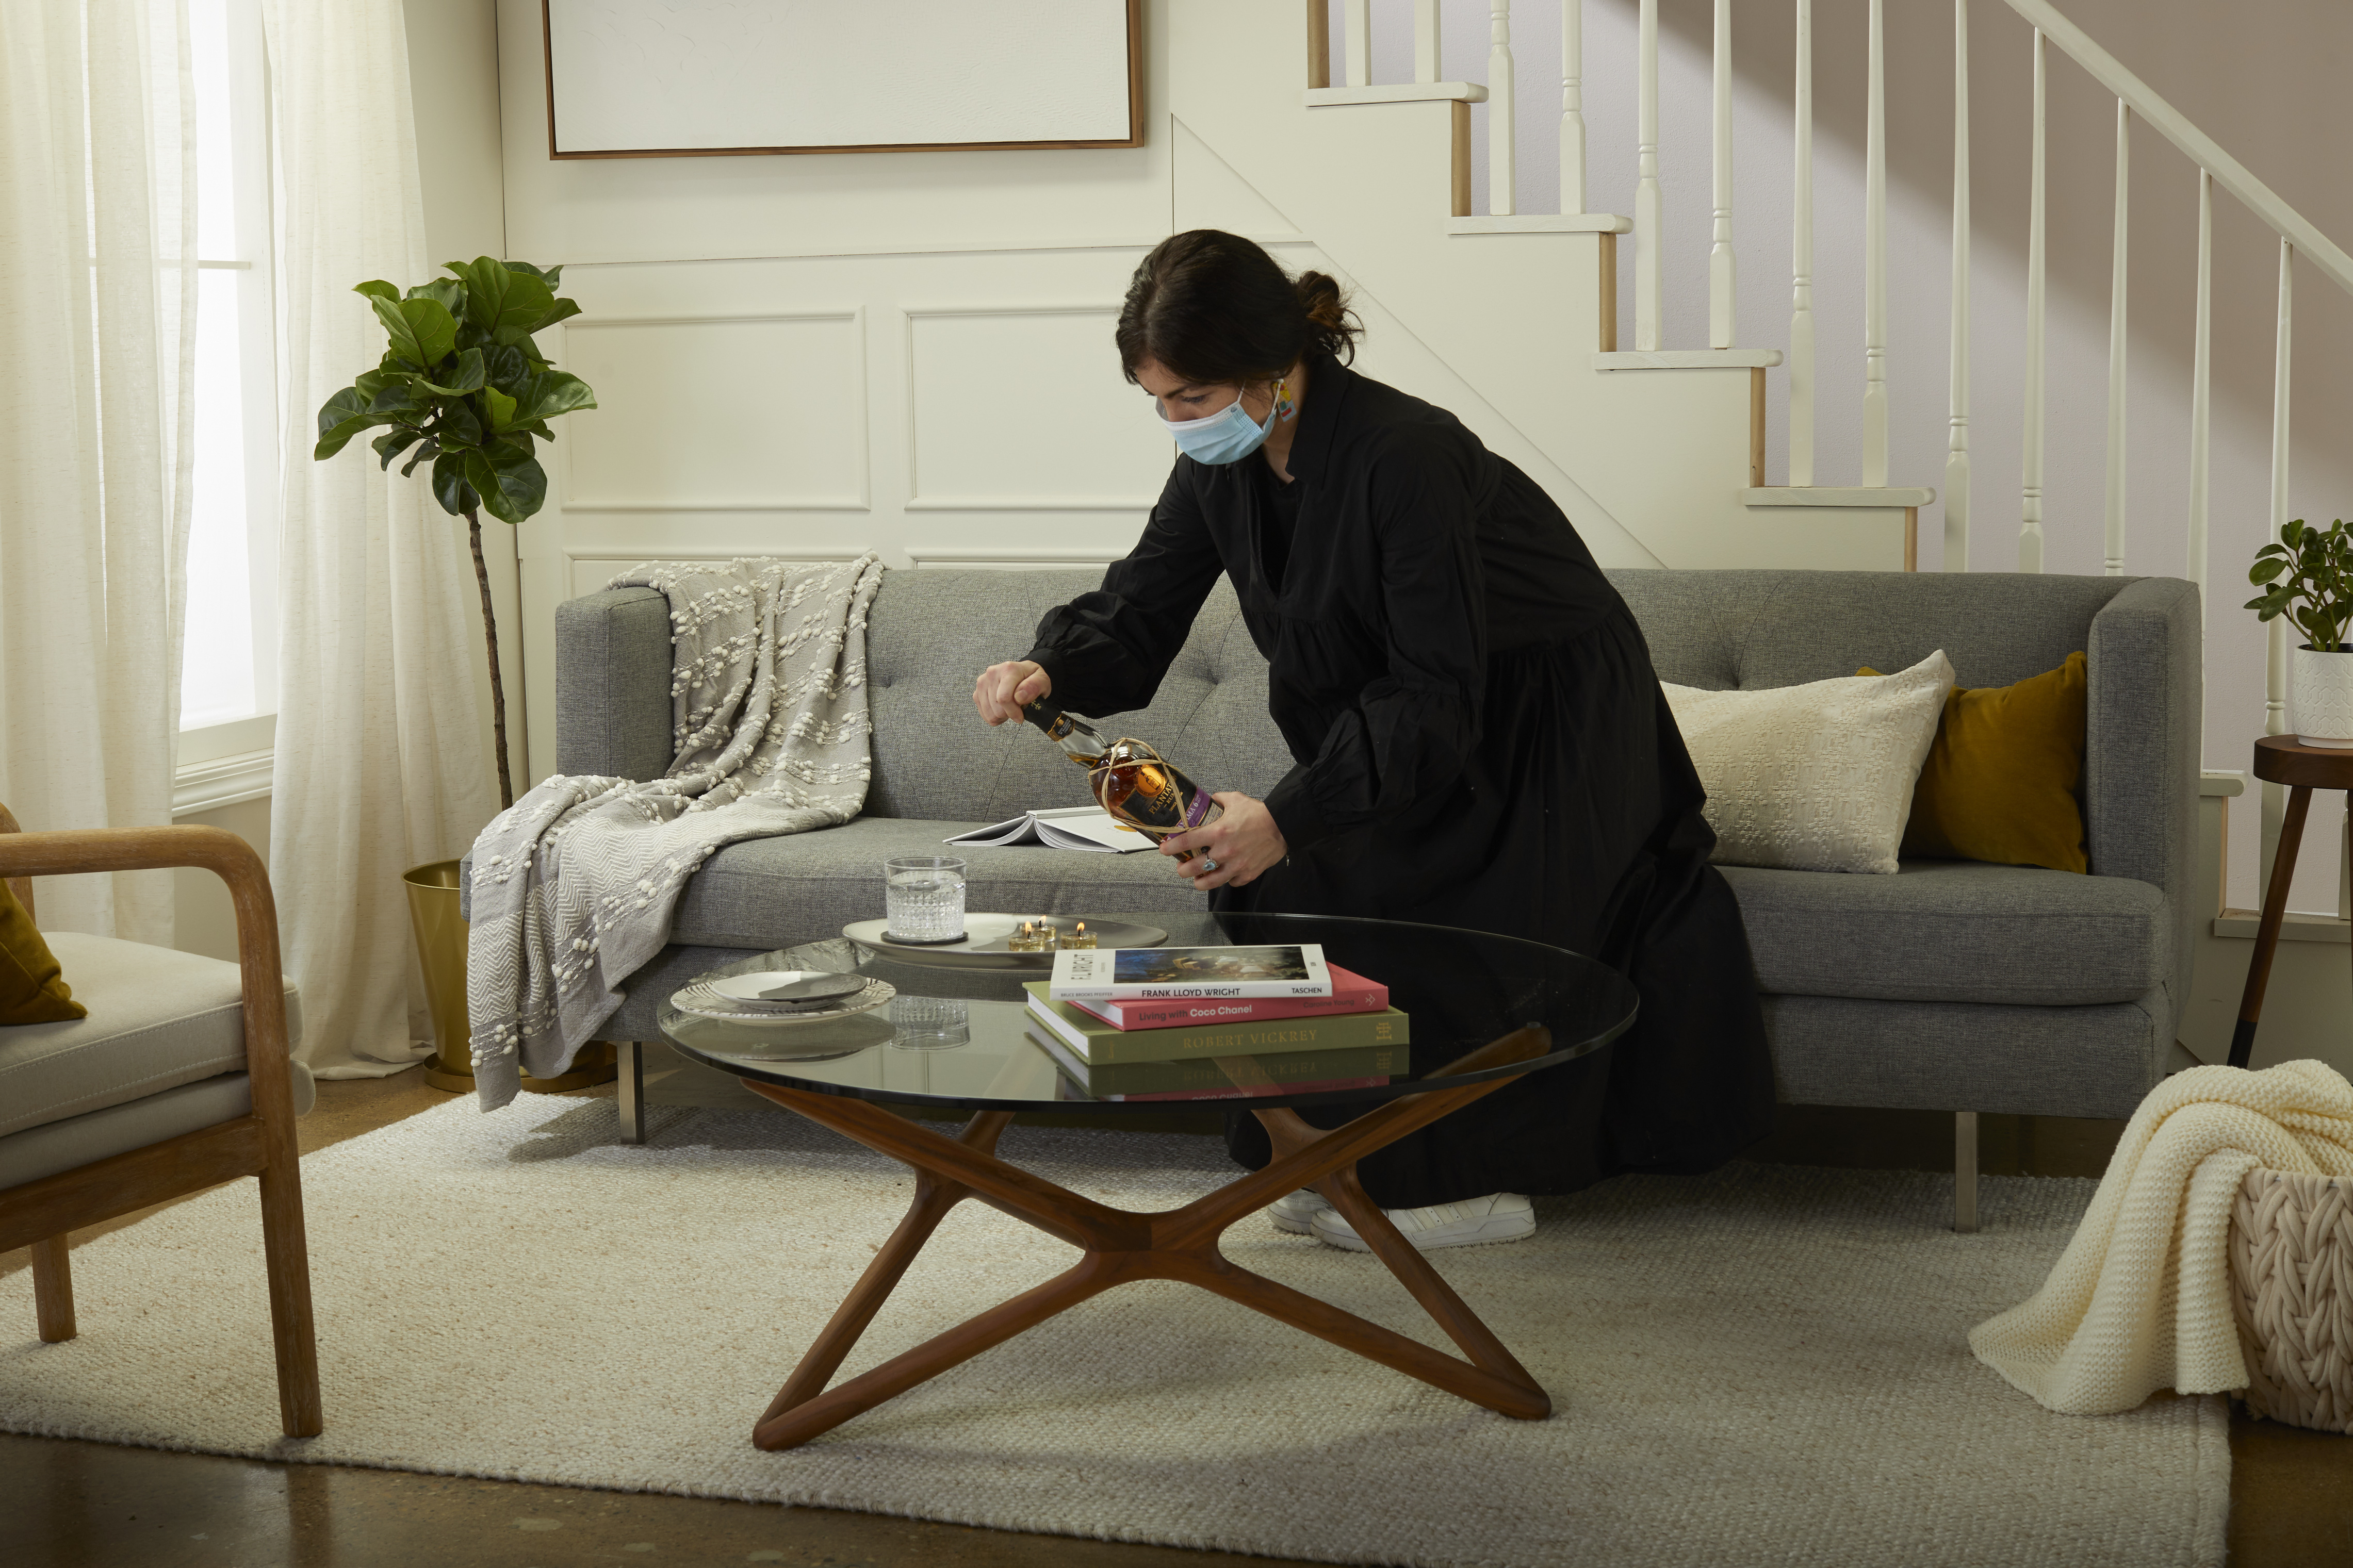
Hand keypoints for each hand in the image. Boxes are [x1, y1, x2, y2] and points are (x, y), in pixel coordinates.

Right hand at [973, 660, 1049, 725]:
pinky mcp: (977, 693)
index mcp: (1008, 669)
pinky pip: (985, 715)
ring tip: (1010, 707)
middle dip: (1010, 714)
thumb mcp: (1042, 680)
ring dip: (1002, 715)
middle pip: (997, 708)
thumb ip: (1034, 687)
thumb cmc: (1031, 678)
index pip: (1004, 698)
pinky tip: (1003, 708)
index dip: (1014, 712)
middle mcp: (992, 673)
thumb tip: (1019, 697)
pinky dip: (995, 716)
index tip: (1021, 715)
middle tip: (1018, 708)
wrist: (1022, 674)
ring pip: (990, 714)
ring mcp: (982, 683)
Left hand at [1159, 793, 1286, 891]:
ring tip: (1197, 880)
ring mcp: (1236, 865)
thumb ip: (1218, 800)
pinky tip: (1224, 875)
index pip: (1187, 842)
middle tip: (1181, 868)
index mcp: (1218, 832)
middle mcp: (1225, 851)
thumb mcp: (1235, 800)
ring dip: (1200, 882)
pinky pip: (1232, 882)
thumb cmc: (1260, 813)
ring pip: (1211, 882)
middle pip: (1194, 867)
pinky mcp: (1248, 874)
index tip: (1164, 849)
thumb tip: (1209, 800)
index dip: (1171, 847)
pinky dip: (1227, 880)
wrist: (1283, 825)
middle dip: (1183, 870)